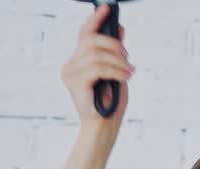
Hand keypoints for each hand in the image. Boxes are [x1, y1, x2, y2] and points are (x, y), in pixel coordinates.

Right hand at [62, 4, 132, 130]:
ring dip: (118, 61)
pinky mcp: (76, 85)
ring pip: (96, 54)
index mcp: (79, 61)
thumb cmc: (109, 102)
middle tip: (128, 57)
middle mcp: (71, 66)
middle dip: (114, 45)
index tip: (107, 8)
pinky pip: (97, 68)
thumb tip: (119, 29)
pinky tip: (125, 77)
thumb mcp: (116, 71)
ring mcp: (71, 75)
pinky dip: (115, 70)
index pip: (85, 34)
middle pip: (91, 40)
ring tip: (129, 71)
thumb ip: (115, 51)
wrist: (105, 126)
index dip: (96, 19)